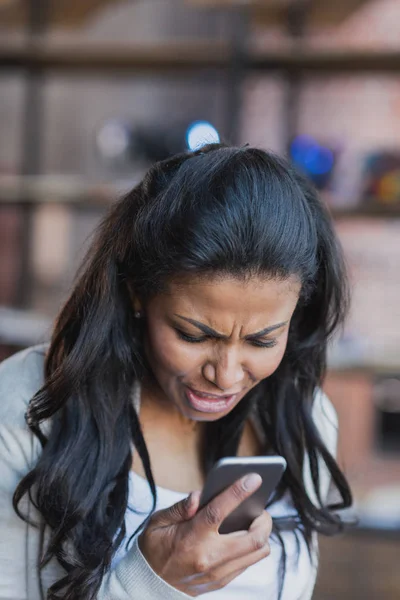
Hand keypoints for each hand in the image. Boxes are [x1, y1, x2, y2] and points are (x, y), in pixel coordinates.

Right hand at [138, 473, 271, 596]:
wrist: (150, 584)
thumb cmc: (155, 548)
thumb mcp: (157, 522)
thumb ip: (179, 507)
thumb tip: (198, 496)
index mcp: (191, 538)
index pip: (218, 511)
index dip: (238, 492)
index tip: (254, 478)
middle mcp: (208, 556)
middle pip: (252, 538)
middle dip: (264, 519)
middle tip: (260, 508)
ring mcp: (218, 572)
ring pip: (257, 552)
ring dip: (262, 534)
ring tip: (255, 522)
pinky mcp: (222, 581)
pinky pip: (248, 562)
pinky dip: (253, 547)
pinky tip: (245, 536)